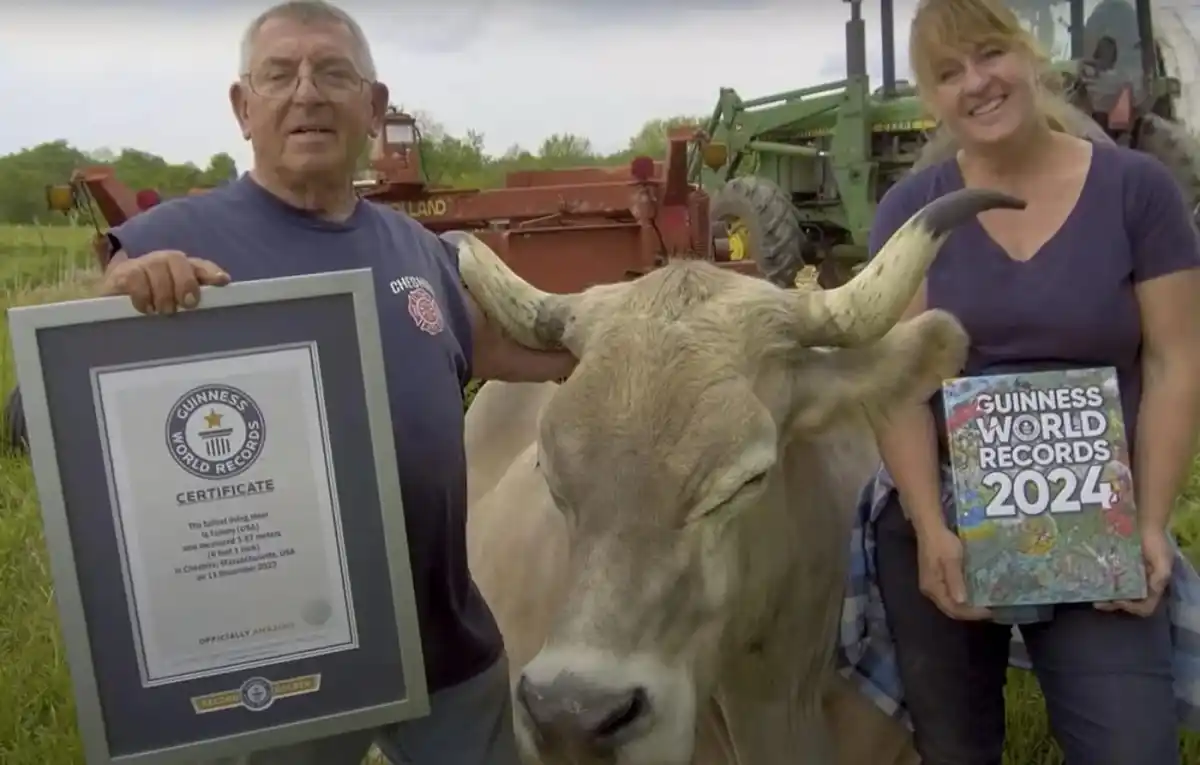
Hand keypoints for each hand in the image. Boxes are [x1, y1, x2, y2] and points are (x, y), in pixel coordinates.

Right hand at [102, 250, 229, 314]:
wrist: (112, 304)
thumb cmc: (153, 306)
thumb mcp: (176, 305)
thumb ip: (194, 302)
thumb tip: (217, 302)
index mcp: (182, 269)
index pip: (200, 265)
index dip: (211, 271)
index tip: (222, 281)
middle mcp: (163, 262)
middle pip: (177, 259)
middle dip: (185, 281)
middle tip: (188, 304)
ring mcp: (141, 265)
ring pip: (157, 266)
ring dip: (164, 292)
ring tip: (164, 311)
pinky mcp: (121, 273)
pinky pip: (134, 277)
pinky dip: (143, 294)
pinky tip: (146, 308)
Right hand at [915, 524, 992, 620]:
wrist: (930, 527)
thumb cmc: (942, 543)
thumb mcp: (951, 560)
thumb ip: (955, 581)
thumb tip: (961, 601)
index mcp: (933, 588)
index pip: (952, 609)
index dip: (971, 613)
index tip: (989, 611)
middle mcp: (930, 590)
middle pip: (950, 609)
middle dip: (969, 612)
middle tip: (989, 610)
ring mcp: (932, 585)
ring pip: (949, 603)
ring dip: (966, 606)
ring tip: (984, 603)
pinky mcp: (935, 579)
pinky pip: (949, 595)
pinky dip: (962, 598)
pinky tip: (972, 593)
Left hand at [1095, 525, 1173, 616]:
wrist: (1145, 523)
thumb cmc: (1156, 541)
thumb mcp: (1163, 559)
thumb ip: (1160, 576)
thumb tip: (1152, 591)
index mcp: (1153, 587)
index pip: (1145, 607)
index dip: (1133, 608)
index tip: (1119, 600)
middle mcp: (1141, 585)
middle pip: (1128, 603)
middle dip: (1113, 604)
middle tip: (1097, 603)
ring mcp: (1129, 577)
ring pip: (1117, 594)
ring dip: (1105, 596)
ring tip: (1092, 595)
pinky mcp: (1118, 568)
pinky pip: (1110, 580)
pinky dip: (1102, 584)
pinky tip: (1092, 581)